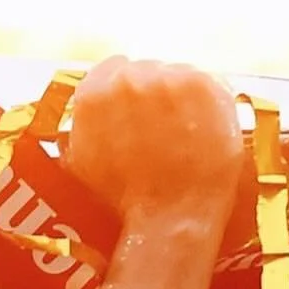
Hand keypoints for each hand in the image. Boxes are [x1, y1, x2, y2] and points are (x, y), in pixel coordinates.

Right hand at [65, 57, 241, 235]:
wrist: (169, 217)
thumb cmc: (124, 200)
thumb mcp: (83, 163)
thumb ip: (82, 127)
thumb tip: (86, 115)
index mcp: (95, 92)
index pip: (108, 71)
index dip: (122, 93)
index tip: (132, 109)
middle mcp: (131, 77)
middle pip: (144, 71)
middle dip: (150, 95)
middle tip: (160, 125)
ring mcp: (171, 78)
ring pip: (175, 74)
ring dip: (178, 97)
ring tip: (185, 130)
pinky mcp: (206, 86)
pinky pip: (206, 82)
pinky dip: (206, 102)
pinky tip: (204, 127)